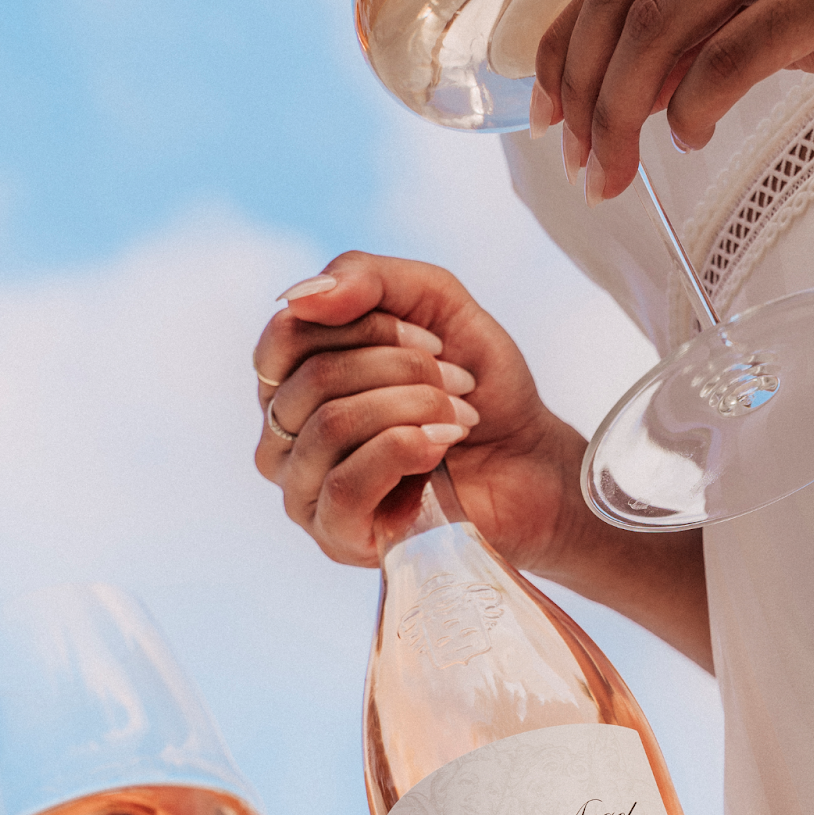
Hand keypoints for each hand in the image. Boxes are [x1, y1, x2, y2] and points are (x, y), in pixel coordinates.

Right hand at [253, 252, 592, 576]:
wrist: (530, 463)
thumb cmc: (476, 388)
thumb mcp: (431, 303)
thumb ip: (365, 278)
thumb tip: (296, 295)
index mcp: (292, 382)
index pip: (289, 334)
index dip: (365, 323)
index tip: (432, 338)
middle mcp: (283, 438)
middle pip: (313, 377)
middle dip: (402, 366)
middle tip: (457, 382)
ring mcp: (303, 492)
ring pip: (330, 425)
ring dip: (413, 406)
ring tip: (458, 417)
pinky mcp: (335, 536)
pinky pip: (344, 482)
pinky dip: (405, 450)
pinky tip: (441, 448)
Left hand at [534, 0, 813, 201]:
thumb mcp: (759, 4)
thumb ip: (689, 33)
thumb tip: (615, 93)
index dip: (560, 48)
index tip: (546, 114)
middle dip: (582, 92)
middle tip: (580, 164)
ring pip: (660, 24)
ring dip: (618, 114)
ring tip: (616, 171)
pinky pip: (731, 52)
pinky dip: (693, 106)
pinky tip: (690, 135)